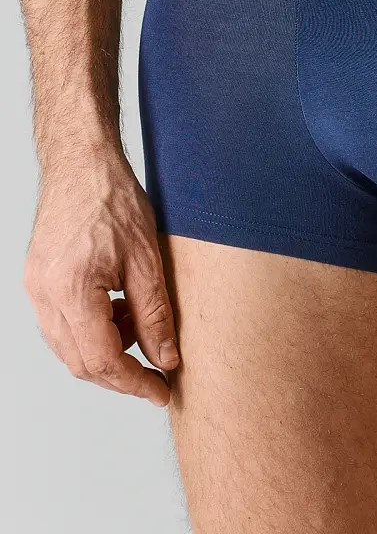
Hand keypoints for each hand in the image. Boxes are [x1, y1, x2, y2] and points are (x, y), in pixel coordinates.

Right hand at [24, 149, 177, 405]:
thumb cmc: (112, 198)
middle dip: (120, 374)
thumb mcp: (146, 258)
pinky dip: (92, 330)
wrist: (81, 162)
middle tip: (157, 374)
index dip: (134, 382)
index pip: (101, 360)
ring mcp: (36, 289)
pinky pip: (62, 324)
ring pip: (69, 347)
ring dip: (106, 351)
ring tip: (141, 330)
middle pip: (80, 362)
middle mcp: (45, 296)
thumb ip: (154, 313)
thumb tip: (164, 356)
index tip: (160, 390)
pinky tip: (118, 313)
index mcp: (72, 292)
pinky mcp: (38, 280)